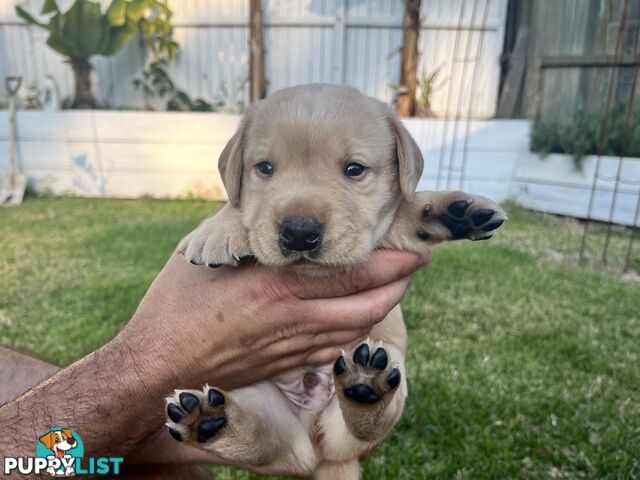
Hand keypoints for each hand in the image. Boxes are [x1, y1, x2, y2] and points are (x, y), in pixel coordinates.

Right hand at [120, 250, 429, 391]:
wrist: (158, 364)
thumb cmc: (177, 302)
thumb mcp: (209, 253)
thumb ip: (246, 233)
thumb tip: (270, 213)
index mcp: (274, 283)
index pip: (348, 272)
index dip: (389, 262)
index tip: (412, 248)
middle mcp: (290, 317)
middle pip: (364, 303)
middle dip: (398, 284)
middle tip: (415, 265)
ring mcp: (289, 346)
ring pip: (354, 329)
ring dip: (381, 308)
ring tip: (394, 288)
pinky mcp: (283, 365)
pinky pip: (332, 350)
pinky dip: (354, 332)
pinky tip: (357, 319)